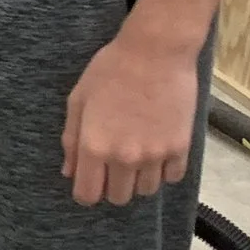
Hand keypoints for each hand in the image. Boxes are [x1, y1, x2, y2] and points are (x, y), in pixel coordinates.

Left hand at [61, 26, 199, 206]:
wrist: (156, 51)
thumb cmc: (111, 69)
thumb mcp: (79, 99)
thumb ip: (71, 139)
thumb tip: (69, 172)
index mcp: (94, 147)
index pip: (87, 195)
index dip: (87, 191)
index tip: (92, 179)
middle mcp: (124, 158)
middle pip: (118, 198)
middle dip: (113, 186)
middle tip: (115, 165)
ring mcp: (155, 155)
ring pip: (146, 191)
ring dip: (140, 179)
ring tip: (139, 155)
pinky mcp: (180, 147)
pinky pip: (172, 177)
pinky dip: (165, 170)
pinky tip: (159, 150)